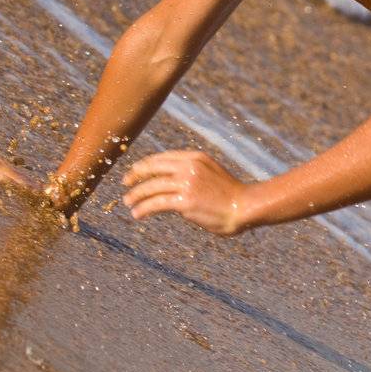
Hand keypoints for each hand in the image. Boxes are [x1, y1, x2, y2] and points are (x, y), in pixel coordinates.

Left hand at [122, 150, 252, 234]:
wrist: (244, 206)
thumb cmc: (229, 194)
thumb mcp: (210, 172)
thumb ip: (191, 171)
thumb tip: (169, 180)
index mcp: (195, 157)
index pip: (162, 158)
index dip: (144, 165)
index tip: (134, 172)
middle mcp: (189, 167)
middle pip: (153, 168)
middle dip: (135, 176)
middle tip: (125, 184)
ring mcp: (187, 183)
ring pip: (151, 187)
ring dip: (136, 195)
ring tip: (129, 203)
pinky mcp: (185, 201)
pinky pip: (156, 203)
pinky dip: (143, 208)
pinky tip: (138, 214)